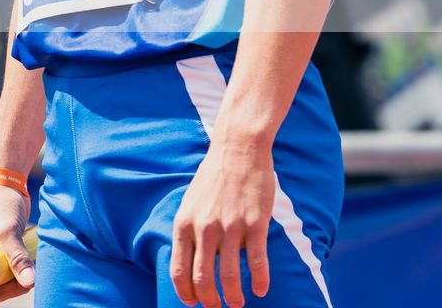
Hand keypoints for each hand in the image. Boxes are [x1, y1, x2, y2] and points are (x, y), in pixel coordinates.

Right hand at [0, 183, 34, 307]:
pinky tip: (30, 258)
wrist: (8, 184)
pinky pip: (11, 273)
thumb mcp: (7, 231)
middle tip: (27, 273)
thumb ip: (18, 258)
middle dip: (11, 286)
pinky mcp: (0, 256)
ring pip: (4, 283)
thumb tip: (29, 283)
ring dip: (20, 277)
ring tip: (29, 259)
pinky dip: (22, 270)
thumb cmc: (0, 203)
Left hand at [169, 138, 274, 307]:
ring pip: (229, 275)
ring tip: (237, 303)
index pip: (179, 270)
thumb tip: (189, 260)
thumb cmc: (213, 177)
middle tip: (217, 307)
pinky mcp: (255, 223)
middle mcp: (204, 228)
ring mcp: (230, 227)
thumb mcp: (190, 203)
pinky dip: (260, 280)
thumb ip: (189, 230)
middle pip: (203, 278)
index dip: (186, 293)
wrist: (237, 149)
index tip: (193, 303)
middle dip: (210, 300)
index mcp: (184, 223)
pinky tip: (261, 290)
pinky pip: (257, 261)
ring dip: (234, 296)